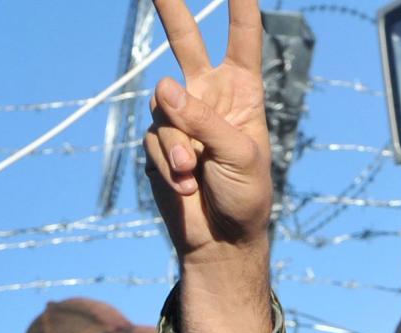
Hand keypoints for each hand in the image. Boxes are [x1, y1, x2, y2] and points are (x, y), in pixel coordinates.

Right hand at [145, 0, 275, 332]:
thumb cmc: (245, 197)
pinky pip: (154, 141)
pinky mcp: (159, 145)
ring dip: (178, 143)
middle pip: (185, 41)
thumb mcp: (239, 154)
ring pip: (162, 107)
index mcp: (241, 91)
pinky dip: (169, 164)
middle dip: (171, 7)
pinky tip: (186, 185)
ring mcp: (179, 119)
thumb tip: (163, 88)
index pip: (241, 37)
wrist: (221, 241)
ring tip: (196, 173)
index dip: (240, 5)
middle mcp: (207, 96)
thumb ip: (204, 119)